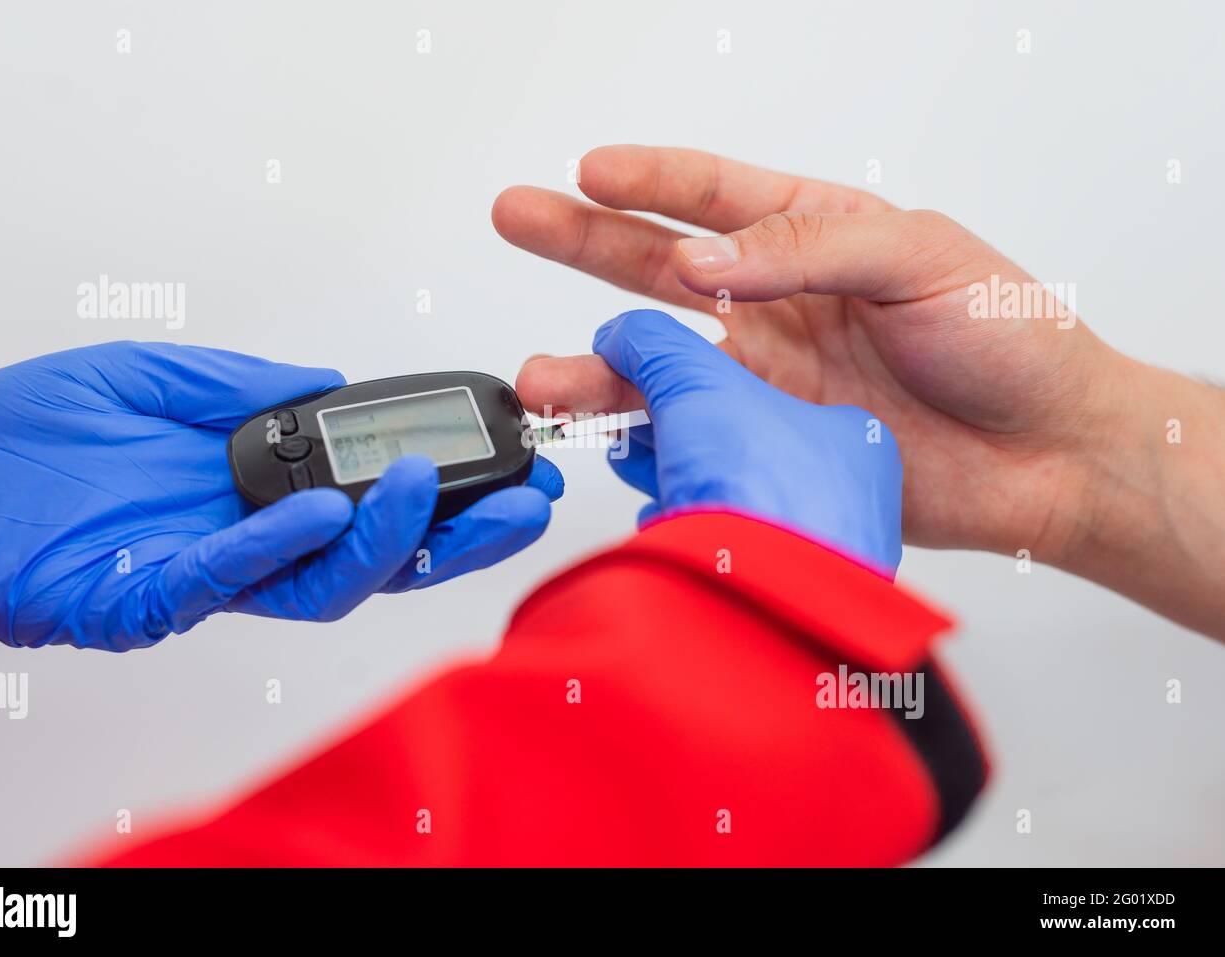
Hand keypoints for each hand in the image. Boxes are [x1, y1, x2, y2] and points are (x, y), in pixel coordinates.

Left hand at [0, 343, 562, 650]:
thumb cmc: (21, 443)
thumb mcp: (146, 377)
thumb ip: (240, 384)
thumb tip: (331, 385)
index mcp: (252, 491)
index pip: (367, 496)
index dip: (437, 484)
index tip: (493, 450)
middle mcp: (244, 541)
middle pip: (374, 557)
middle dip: (456, 536)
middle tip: (520, 502)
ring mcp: (202, 575)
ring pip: (322, 583)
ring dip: (383, 540)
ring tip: (421, 491)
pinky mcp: (146, 600)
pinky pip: (227, 580)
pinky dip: (279, 546)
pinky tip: (324, 509)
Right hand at [494, 145, 1122, 563]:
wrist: (1049, 456)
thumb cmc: (1009, 338)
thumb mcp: (921, 255)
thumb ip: (808, 248)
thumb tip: (704, 260)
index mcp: (816, 237)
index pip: (713, 195)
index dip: (647, 181)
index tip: (587, 171)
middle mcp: (779, 305)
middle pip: (657, 268)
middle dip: (581, 241)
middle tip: (517, 217)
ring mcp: (769, 381)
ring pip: (659, 365)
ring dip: (595, 368)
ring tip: (541, 377)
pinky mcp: (770, 447)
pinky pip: (690, 436)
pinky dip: (645, 440)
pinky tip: (612, 437)